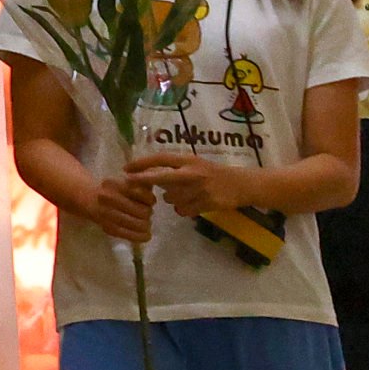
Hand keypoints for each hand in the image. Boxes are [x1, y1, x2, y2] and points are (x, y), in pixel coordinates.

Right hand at [78, 169, 158, 244]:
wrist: (90, 198)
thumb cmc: (116, 190)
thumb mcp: (128, 181)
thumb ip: (143, 184)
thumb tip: (160, 188)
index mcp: (116, 184)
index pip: (143, 195)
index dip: (150, 200)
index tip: (149, 201)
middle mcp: (109, 198)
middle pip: (143, 212)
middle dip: (148, 213)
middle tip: (147, 213)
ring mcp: (107, 214)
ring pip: (139, 224)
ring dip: (146, 225)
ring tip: (145, 223)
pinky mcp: (107, 228)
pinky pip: (130, 235)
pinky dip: (141, 236)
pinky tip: (147, 235)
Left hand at [129, 151, 247, 217]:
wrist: (242, 185)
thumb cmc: (215, 173)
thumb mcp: (196, 164)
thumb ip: (176, 168)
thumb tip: (150, 175)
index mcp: (190, 160)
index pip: (161, 159)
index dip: (142, 163)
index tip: (126, 168)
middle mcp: (193, 173)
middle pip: (162, 178)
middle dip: (144, 180)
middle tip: (129, 182)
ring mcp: (200, 189)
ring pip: (171, 198)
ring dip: (172, 199)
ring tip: (185, 195)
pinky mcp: (206, 203)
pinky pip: (183, 210)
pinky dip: (183, 209)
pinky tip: (193, 204)